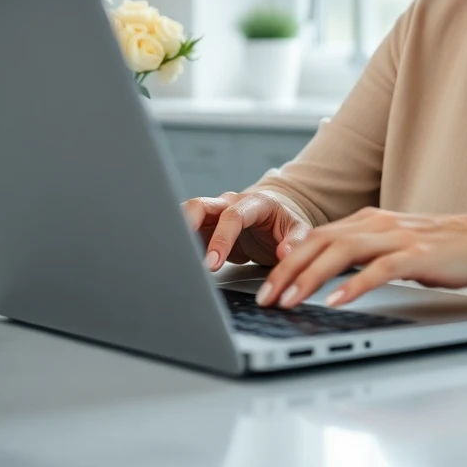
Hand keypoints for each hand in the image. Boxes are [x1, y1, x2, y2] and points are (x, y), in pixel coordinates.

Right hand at [182, 191, 311, 270]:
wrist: (274, 218)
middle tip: (181, 257)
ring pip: (185, 216)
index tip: (212, 264)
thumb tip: (285, 253)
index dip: (221, 239)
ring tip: (167, 258)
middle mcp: (228, 204)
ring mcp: (212, 214)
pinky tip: (170, 260)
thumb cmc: (284, 223)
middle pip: (199, 207)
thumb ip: (296, 240)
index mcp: (254, 203)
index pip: (232, 216)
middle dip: (186, 228)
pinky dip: (176, 244)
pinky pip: (184, 232)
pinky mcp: (202, 228)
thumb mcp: (299, 230)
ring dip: (175, 234)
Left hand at [255, 207, 466, 308]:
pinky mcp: (418, 255)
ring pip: (342, 252)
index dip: (285, 260)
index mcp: (368, 220)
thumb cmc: (443, 247)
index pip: (315, 237)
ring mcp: (397, 237)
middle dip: (287, 270)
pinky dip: (355, 284)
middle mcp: (377, 224)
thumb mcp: (394, 246)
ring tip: (290, 300)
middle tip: (265, 297)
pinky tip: (338, 301)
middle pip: (320, 242)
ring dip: (310, 277)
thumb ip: (362, 253)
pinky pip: (379, 269)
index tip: (264, 285)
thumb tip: (326, 273)